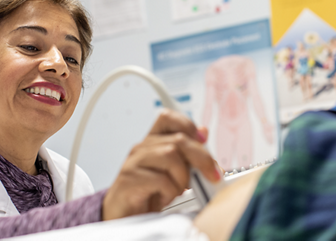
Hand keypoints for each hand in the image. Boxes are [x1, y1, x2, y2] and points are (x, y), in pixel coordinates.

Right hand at [102, 109, 221, 219]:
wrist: (123, 217)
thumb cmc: (148, 196)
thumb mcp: (173, 173)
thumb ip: (187, 154)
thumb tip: (203, 132)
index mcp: (152, 143)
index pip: (167, 118)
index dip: (188, 125)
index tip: (203, 140)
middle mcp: (141, 149)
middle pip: (178, 140)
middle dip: (201, 159)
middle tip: (211, 176)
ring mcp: (134, 163)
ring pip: (170, 156)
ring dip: (182, 178)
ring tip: (178, 191)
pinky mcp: (129, 180)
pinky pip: (161, 180)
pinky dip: (170, 192)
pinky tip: (164, 198)